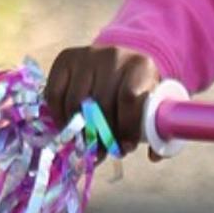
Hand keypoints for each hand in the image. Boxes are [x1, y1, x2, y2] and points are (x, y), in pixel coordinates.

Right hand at [45, 45, 161, 156]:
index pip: (129, 98)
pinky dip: (60, 116)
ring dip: (81, 130)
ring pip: (77, 101)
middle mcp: (113, 56)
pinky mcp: (66, 59)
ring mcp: (87, 55)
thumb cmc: (141, 91)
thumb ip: (158, 130)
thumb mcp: (156, 105)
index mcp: (141, 66)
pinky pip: (55, 93)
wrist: (124, 63)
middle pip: (102, 102)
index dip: (125, 127)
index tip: (125, 147)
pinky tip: (70, 129)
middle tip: (105, 151)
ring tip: (89, 144)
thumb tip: (153, 157)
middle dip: (103, 134)